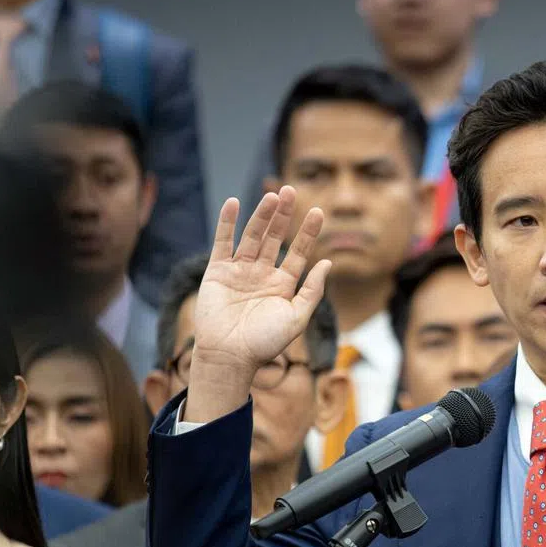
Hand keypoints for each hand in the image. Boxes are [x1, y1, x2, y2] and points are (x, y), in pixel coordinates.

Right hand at [193, 187, 328, 370]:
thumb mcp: (297, 318)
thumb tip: (327, 263)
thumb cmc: (265, 343)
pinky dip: (227, 223)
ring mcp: (240, 271)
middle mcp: (262, 274)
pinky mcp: (217, 271)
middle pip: (275, 238)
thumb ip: (312, 291)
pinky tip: (233, 203)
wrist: (230, 356)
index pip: (298, 252)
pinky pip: (222, 242)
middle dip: (284, 216)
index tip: (318, 212)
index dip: (308, 232)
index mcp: (283, 285)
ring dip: (262, 216)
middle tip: (292, 190)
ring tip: (273, 196)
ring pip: (252, 236)